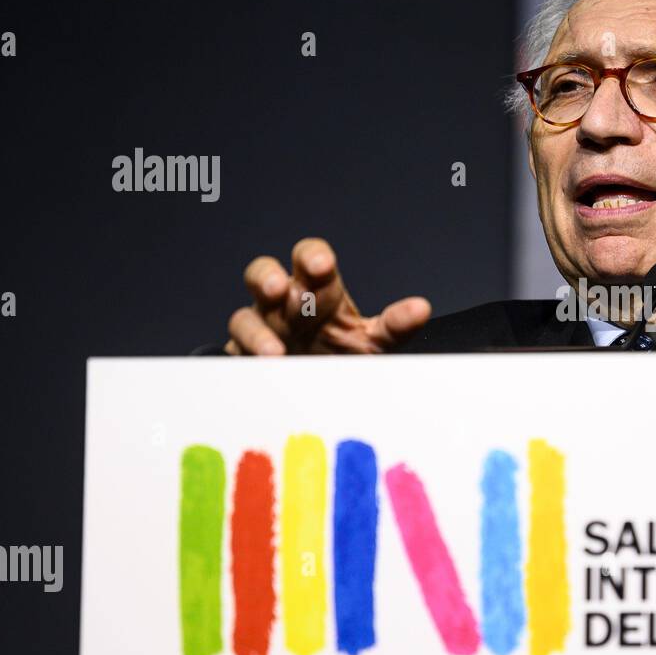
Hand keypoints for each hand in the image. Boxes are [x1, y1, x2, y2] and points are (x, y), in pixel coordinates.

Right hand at [224, 237, 430, 354]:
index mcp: (319, 293)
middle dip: (269, 279)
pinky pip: (234, 357)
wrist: (328, 396)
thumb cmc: (347, 356)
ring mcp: (262, 333)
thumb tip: (421, 308)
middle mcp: (285, 306)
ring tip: (275, 352)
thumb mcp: (375, 342)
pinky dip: (245, 364)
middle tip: (280, 290)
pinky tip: (261, 374)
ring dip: (255, 331)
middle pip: (265, 276)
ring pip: (243, 317)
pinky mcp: (245, 362)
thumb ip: (395, 325)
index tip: (323, 266)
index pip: (310, 261)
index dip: (312, 258)